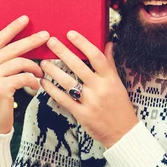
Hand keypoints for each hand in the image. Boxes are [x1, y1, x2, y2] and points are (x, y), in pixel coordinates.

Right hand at [0, 15, 48, 133]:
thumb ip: (3, 63)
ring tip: (42, 74)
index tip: (26, 18)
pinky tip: (36, 86)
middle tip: (47, 35)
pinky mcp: (0, 88)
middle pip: (12, 48)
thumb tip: (25, 45)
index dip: (12, 28)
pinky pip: (24, 77)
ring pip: (20, 62)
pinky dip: (34, 81)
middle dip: (31, 40)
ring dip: (35, 67)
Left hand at [40, 31, 137, 147]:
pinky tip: (43, 82)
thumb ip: (110, 63)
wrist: (123, 133)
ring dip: (53, 70)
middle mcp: (100, 88)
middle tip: (51, 41)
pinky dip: (52, 90)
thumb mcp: (118, 83)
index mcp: (110, 79)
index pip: (96, 56)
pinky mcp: (82, 114)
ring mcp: (90, 102)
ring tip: (43, 62)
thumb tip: (109, 43)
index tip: (70, 34)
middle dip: (63, 52)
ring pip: (68, 82)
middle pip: (79, 66)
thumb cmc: (120, 106)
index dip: (83, 43)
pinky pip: (63, 99)